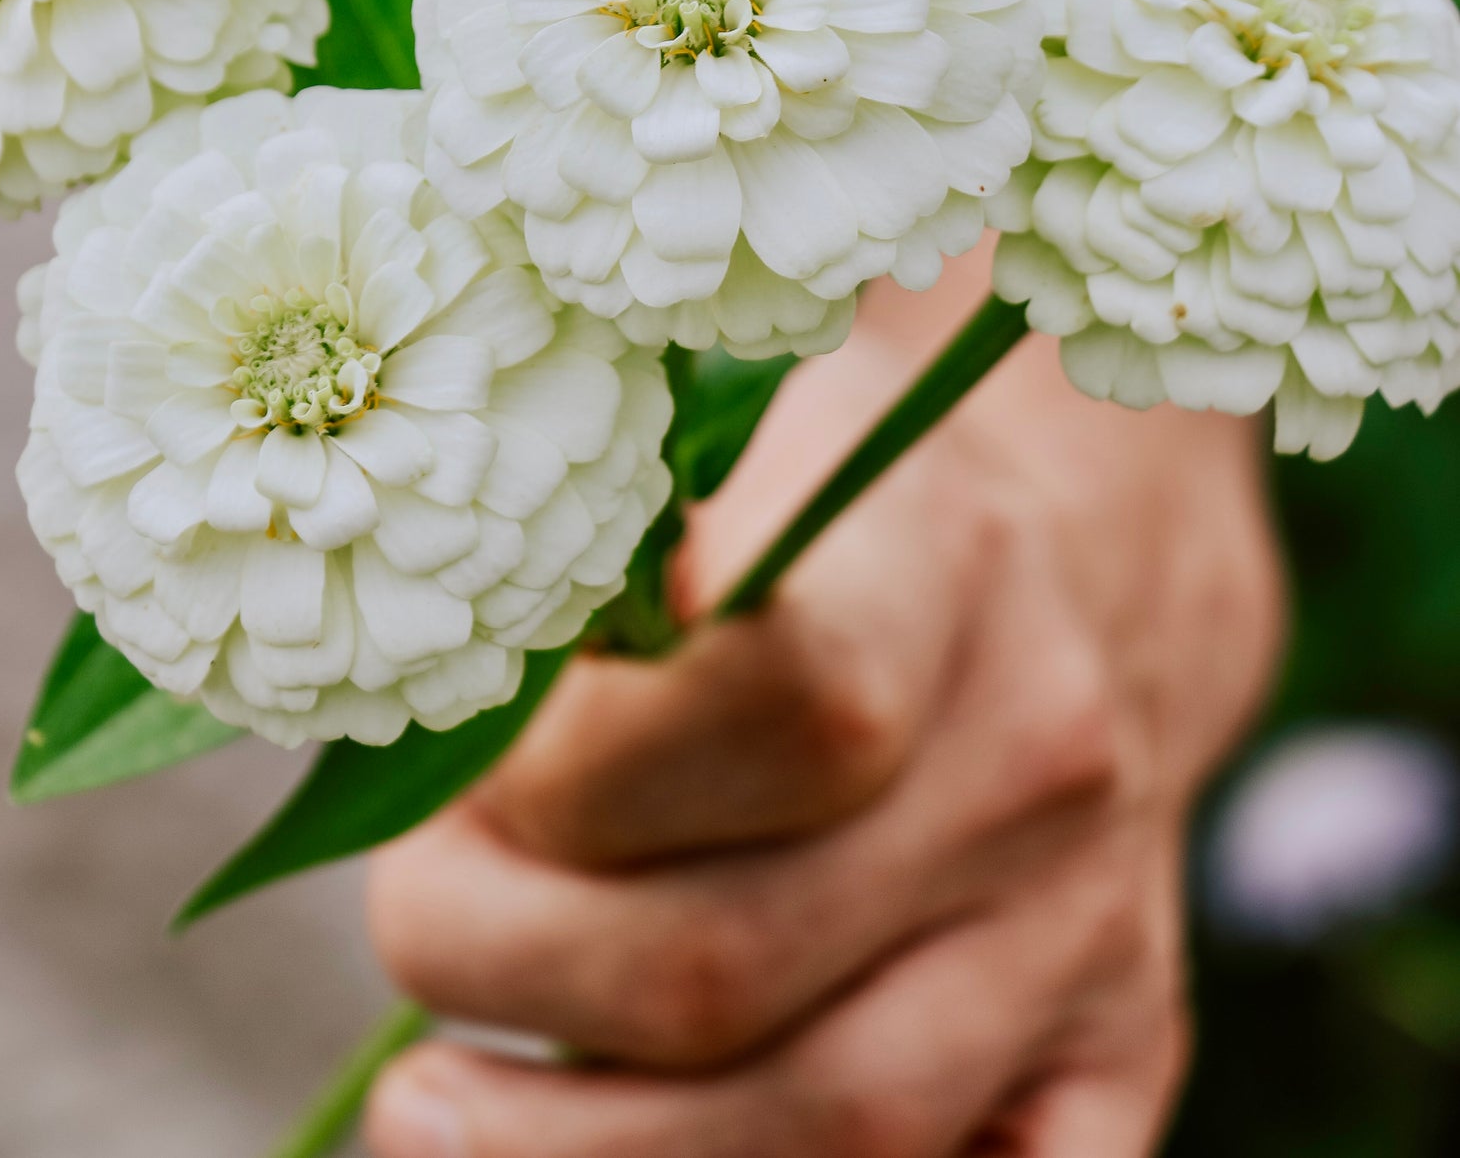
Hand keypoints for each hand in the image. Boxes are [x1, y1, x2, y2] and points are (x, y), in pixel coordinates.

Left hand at [364, 249, 1283, 1157]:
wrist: (1072, 572)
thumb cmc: (830, 503)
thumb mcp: (720, 444)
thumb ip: (597, 539)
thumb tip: (463, 647)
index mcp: (938, 563)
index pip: (782, 710)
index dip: (573, 778)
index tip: (475, 762)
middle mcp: (1039, 759)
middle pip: (730, 958)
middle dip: (508, 966)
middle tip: (413, 921)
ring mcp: (1085, 929)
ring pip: (832, 1122)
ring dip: (578, 1149)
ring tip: (429, 1111)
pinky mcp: (1117, 1054)